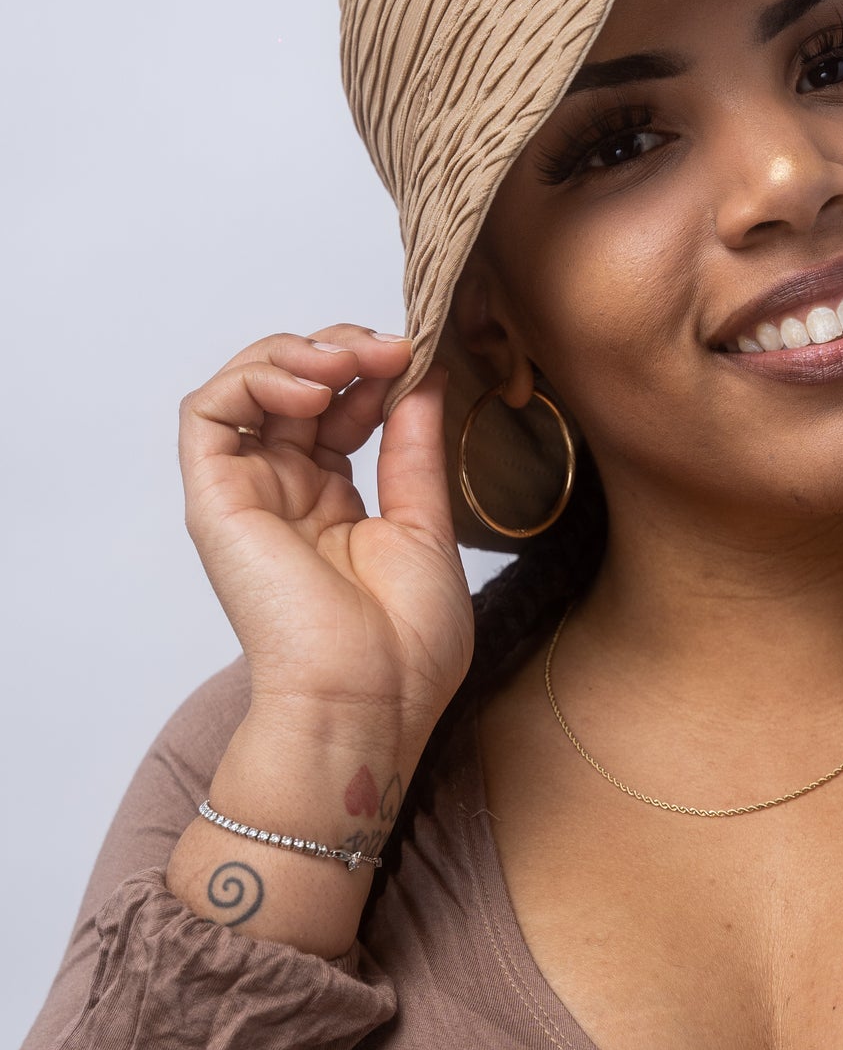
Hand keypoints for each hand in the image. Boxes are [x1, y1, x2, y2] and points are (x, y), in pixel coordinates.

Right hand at [178, 326, 471, 751]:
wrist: (367, 701)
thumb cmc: (405, 645)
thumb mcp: (426, 524)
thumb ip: (415, 447)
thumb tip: (424, 376)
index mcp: (333, 503)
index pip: (339, 408)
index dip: (374, 372)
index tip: (419, 359)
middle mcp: (284, 493)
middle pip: (290, 387)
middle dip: (339, 350)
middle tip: (390, 348)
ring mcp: (247, 494)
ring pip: (243, 387)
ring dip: (294, 354)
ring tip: (346, 364)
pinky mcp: (216, 500)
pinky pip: (208, 414)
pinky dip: (255, 380)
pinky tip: (312, 392)